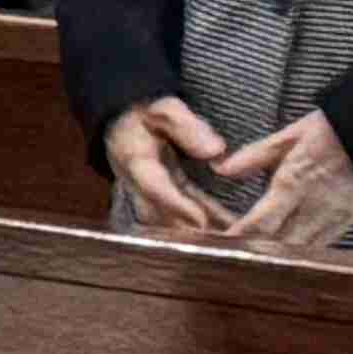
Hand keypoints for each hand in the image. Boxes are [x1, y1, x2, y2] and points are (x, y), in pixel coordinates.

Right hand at [100, 93, 241, 239]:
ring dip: (196, 233)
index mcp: (133, 158)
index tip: (201, 221)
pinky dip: (203, 223)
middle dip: (186, 232)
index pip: (153, 185)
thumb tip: (216, 150)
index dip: (176, 204)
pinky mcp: (158, 197)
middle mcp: (136, 182)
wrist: (122, 118)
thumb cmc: (144, 111)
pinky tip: (230, 230)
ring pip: (168, 221)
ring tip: (230, 243)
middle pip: (158, 215)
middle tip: (219, 244)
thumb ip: (188, 127)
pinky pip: (180, 215)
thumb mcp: (165, 109)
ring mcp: (145, 193)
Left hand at [214, 106, 352, 253]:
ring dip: (282, 256)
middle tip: (234, 257)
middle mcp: (316, 207)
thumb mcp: (291, 135)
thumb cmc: (337, 129)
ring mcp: (339, 217)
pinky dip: (308, 250)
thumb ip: (254, 156)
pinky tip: (294, 250)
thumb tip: (219, 168)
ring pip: (305, 248)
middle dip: (257, 252)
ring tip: (259, 260)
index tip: (219, 245)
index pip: (259, 222)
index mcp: (294, 184)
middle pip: (281, 243)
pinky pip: (327, 243)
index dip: (238, 237)